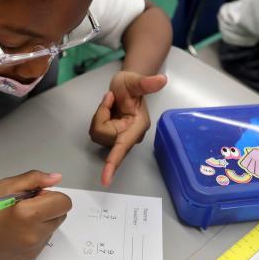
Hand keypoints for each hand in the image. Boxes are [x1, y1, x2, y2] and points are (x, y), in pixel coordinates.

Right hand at [0, 171, 70, 259]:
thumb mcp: (6, 186)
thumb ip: (35, 179)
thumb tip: (56, 179)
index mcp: (29, 214)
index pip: (64, 203)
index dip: (50, 195)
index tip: (35, 196)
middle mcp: (34, 235)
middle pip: (60, 216)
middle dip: (47, 208)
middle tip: (23, 206)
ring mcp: (33, 249)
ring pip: (51, 229)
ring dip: (41, 222)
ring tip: (16, 220)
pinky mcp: (29, 258)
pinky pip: (42, 242)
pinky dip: (33, 235)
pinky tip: (14, 232)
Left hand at [90, 72, 167, 186]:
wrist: (127, 85)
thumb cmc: (133, 84)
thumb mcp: (137, 81)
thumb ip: (147, 83)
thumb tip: (162, 80)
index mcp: (137, 128)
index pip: (122, 148)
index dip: (113, 163)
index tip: (105, 180)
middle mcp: (129, 137)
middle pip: (104, 135)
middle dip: (102, 114)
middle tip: (111, 97)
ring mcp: (119, 138)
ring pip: (98, 133)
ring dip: (100, 115)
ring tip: (111, 102)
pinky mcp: (111, 136)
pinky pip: (96, 130)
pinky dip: (98, 117)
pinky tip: (108, 110)